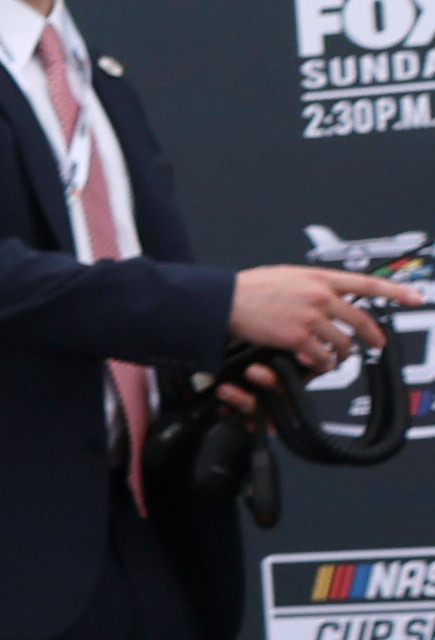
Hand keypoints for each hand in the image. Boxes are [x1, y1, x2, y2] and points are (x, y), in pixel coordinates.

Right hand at [229, 261, 409, 365]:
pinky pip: (322, 355)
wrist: (224, 301)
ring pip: (343, 342)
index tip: (415, 296)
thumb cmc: (249, 288)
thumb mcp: (287, 276)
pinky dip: (323, 362)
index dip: (395, 291)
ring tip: (336, 357)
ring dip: (342, 353)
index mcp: (320, 278)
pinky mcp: (297, 337)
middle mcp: (320, 296)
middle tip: (376, 343)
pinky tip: (319, 363)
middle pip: (360, 320)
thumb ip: (312, 285)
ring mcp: (310, 317)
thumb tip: (326, 296)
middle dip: (372, 335)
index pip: (367, 283)